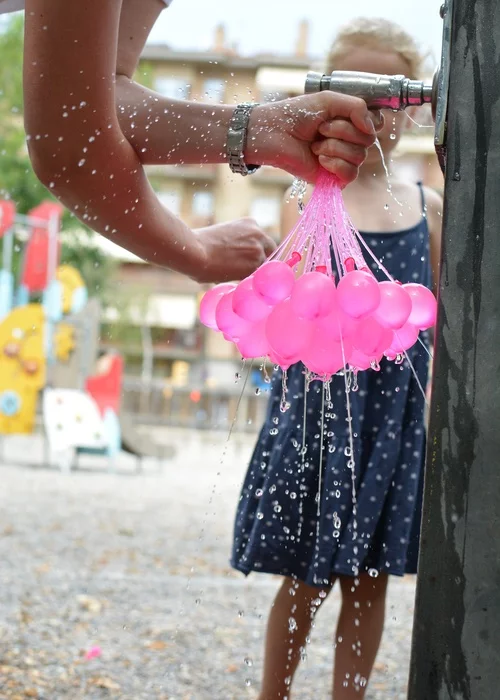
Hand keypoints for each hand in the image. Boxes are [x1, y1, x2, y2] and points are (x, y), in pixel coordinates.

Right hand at [193, 218, 276, 283]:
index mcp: (250, 223)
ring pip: (265, 267)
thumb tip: (240, 260)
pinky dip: (250, 281)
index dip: (258, 253)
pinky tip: (235, 280)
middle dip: (261, 263)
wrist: (194, 251)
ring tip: (235, 277)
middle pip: (270, 253)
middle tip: (249, 273)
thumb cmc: (200, 245)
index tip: (249, 262)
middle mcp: (259, 233)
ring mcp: (259, 249)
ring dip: (254, 274)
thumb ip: (239, 244)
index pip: (263, 242)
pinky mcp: (255, 265)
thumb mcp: (224, 235)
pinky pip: (258, 276)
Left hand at [247, 92, 382, 183]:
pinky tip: (320, 160)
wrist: (274, 133)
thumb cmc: (297, 114)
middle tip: (321, 129)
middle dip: (343, 131)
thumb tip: (372, 128)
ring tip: (315, 144)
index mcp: (351, 122)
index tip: (348, 115)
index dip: (368, 120)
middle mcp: (349, 141)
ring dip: (335, 147)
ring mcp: (342, 160)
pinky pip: (351, 174)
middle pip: (369, 140)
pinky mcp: (333, 178)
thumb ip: (356, 107)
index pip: (376, 124)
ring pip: (360, 157)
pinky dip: (336, 165)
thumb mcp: (329, 100)